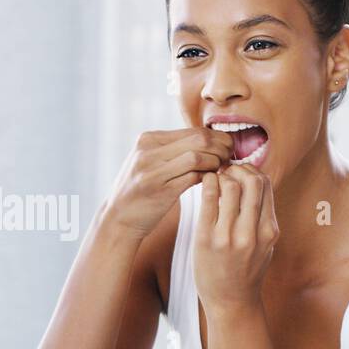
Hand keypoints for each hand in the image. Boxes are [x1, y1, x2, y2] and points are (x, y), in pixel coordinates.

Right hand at [102, 128, 233, 237]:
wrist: (118, 219)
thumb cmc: (141, 190)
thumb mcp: (149, 161)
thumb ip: (173, 149)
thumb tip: (211, 140)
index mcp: (147, 139)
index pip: (194, 130)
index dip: (218, 138)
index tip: (228, 148)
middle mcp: (148, 151)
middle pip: (199, 139)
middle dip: (222, 148)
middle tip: (230, 158)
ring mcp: (152, 170)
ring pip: (198, 156)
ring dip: (216, 163)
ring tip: (222, 170)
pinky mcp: (160, 190)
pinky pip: (193, 178)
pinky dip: (208, 178)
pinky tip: (212, 183)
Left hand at [194, 164, 278, 312]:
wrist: (231, 303)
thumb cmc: (246, 271)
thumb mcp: (265, 246)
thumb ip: (262, 218)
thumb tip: (256, 184)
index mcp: (269, 231)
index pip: (265, 185)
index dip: (252, 170)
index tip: (240, 172)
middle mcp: (252, 232)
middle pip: (251, 181)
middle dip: (237, 169)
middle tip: (226, 171)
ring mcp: (229, 236)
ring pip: (229, 187)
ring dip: (221, 175)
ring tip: (214, 179)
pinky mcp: (206, 240)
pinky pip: (207, 200)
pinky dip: (207, 184)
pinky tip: (204, 185)